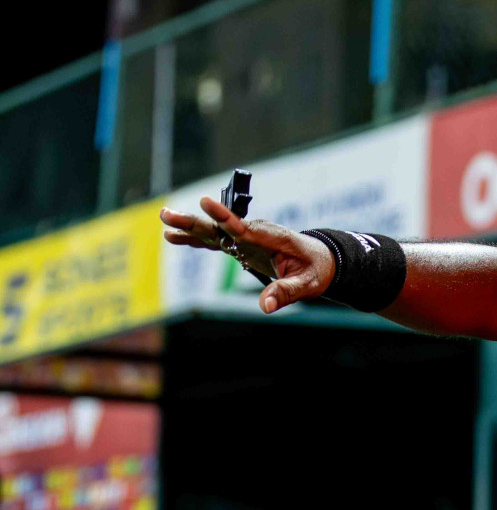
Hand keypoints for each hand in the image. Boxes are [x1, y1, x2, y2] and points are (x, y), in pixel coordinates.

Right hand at [160, 197, 336, 313]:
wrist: (319, 259)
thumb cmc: (315, 269)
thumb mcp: (307, 284)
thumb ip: (286, 292)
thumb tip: (265, 307)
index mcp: (272, 237)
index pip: (244, 227)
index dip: (225, 216)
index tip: (206, 203)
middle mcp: (254, 233)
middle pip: (220, 226)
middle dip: (195, 221)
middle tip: (168, 214)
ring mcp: (244, 237)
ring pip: (213, 231)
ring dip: (189, 226)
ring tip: (164, 221)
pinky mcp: (239, 244)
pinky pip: (214, 240)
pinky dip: (194, 239)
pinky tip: (173, 237)